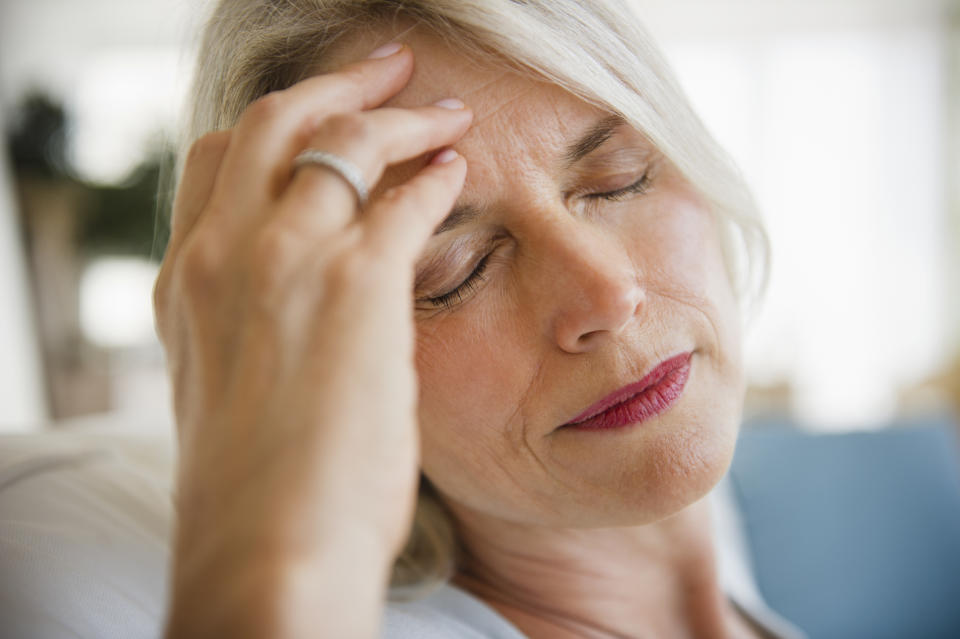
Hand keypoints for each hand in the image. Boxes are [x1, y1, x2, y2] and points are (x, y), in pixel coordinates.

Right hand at [153, 44, 471, 636]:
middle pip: (269, 123)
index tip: (319, 123)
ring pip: (340, 141)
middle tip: (383, 69)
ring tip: (442, 110)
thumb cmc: (255, 498)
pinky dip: (435, 173)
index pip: (217, 166)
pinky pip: (404, 193)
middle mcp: (223, 255)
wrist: (266, 552)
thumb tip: (300, 323)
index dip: (276, 132)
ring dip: (398, 116)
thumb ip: (253, 340)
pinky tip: (460, 171)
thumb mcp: (230, 402)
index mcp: (187, 286)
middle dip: (331, 86)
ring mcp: (284, 259)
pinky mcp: (354, 283)